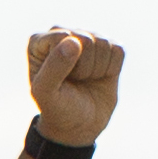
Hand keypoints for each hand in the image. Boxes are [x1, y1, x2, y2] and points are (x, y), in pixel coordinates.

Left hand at [23, 28, 123, 144]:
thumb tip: (74, 41)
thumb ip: (54, 67)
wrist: (80, 124)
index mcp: (39, 41)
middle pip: (87, 39)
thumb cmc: (58, 107)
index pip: (64, 37)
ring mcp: (86, 38)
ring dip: (97, 69)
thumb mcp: (46, 93)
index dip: (68, 62)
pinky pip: (118, 50)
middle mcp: (62, 34)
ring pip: (104, 43)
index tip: (60, 79)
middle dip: (84, 67)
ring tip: (84, 79)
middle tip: (74, 81)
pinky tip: (99, 76)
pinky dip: (112, 68)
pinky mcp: (107, 46)